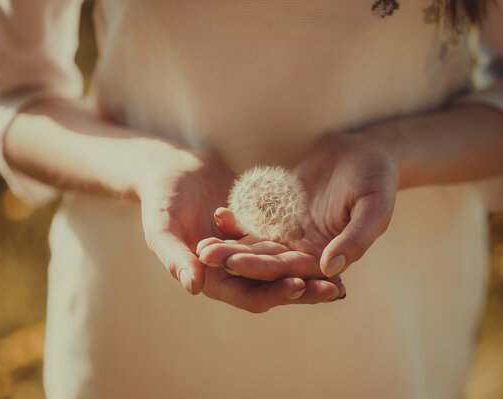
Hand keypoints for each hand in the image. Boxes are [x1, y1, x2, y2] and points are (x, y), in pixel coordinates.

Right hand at [137, 143, 342, 311]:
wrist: (171, 169)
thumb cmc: (160, 199)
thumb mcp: (162, 227)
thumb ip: (176, 257)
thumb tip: (194, 287)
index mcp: (210, 279)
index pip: (248, 295)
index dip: (273, 294)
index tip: (299, 286)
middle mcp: (231, 272)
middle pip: (272, 287)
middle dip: (304, 290)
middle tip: (336, 290)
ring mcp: (246, 253)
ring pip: (283, 269)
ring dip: (310, 273)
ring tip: (342, 276)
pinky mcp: (257, 234)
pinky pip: (285, 243)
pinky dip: (304, 247)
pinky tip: (332, 244)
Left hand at [197, 131, 398, 279]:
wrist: (365, 151)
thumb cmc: (377, 179)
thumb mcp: (375, 208)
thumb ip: (356, 239)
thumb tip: (330, 269)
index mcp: (329, 256)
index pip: (291, 269)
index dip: (262, 268)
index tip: (233, 264)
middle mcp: (307, 251)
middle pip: (267, 260)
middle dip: (236, 259)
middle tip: (205, 256)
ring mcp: (293, 234)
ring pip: (257, 245)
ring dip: (231, 246)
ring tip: (201, 245)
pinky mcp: (283, 216)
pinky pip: (259, 222)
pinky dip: (240, 222)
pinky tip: (218, 216)